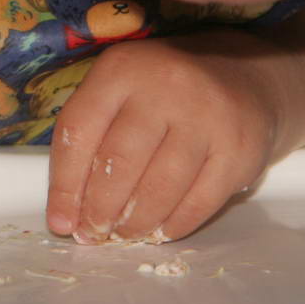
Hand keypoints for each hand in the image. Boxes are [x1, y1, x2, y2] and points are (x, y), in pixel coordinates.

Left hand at [44, 11, 304, 241]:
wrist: (245, 74)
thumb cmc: (163, 92)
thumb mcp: (120, 91)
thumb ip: (89, 140)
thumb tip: (66, 215)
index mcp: (121, 68)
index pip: (79, 130)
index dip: (64, 183)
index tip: (60, 222)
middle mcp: (164, 85)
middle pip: (119, 162)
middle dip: (99, 209)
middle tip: (93, 234)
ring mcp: (206, 115)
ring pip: (159, 187)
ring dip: (135, 222)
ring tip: (123, 235)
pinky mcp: (239, 147)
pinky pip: (200, 201)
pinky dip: (175, 225)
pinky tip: (160, 232)